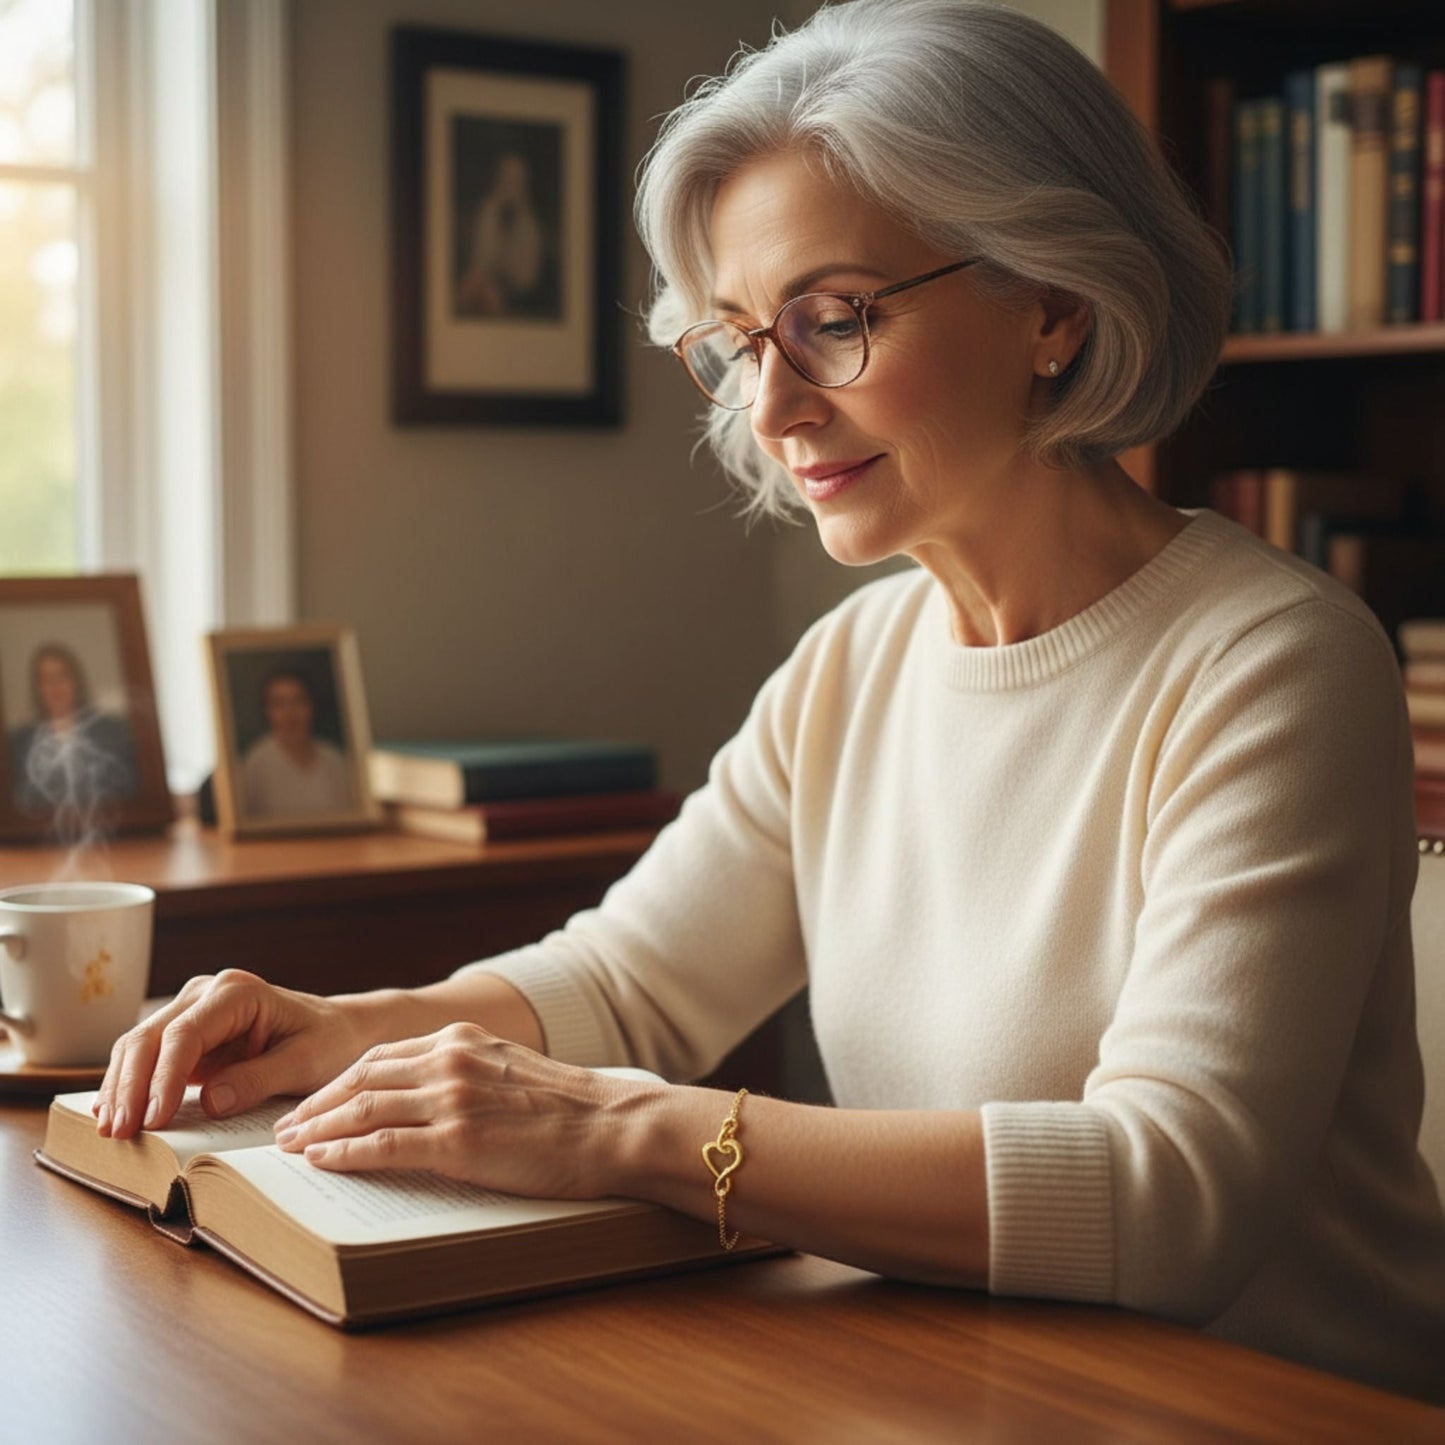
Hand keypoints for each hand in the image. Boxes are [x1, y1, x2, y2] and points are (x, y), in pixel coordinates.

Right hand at [95, 969, 379, 1138]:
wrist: (337, 1029)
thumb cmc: (327, 1041)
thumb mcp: (305, 1062)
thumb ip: (259, 1079)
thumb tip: (210, 1102)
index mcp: (237, 992)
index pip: (185, 1034)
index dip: (164, 1078)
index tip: (155, 1118)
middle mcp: (206, 994)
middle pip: (150, 1037)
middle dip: (130, 1087)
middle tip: (121, 1133)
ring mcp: (190, 1011)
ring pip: (138, 1046)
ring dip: (120, 1088)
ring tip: (110, 1132)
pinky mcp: (184, 1035)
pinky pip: (147, 1058)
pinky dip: (127, 1085)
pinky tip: (112, 1113)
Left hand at [273, 1022, 658, 1198]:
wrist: (611, 1126)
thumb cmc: (570, 1110)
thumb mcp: (512, 1071)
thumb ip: (469, 1073)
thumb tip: (432, 1100)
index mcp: (463, 1040)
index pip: (381, 1057)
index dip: (339, 1082)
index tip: (314, 1102)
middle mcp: (451, 1060)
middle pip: (361, 1078)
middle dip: (316, 1104)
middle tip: (285, 1128)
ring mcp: (452, 1099)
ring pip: (363, 1109)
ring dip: (318, 1129)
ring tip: (289, 1147)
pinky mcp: (458, 1141)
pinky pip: (383, 1146)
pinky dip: (344, 1153)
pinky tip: (320, 1161)